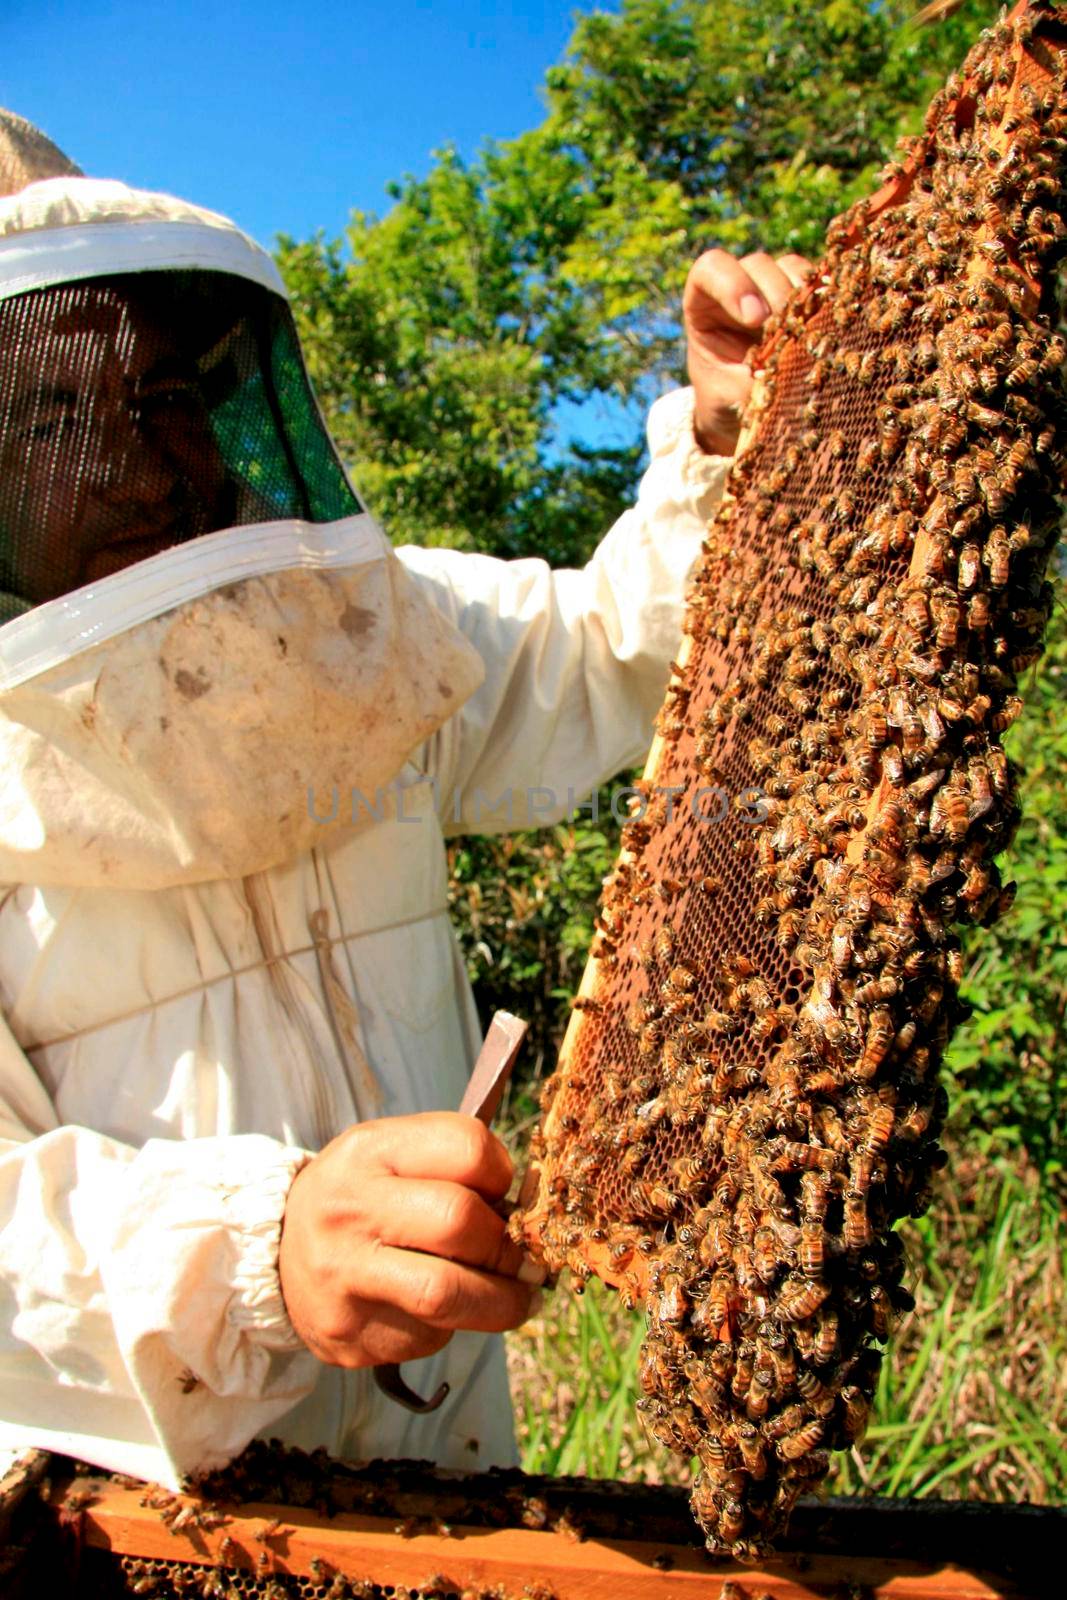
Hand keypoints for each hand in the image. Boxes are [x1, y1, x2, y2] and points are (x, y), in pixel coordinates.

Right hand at [278, 1113, 542, 1368]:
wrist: (276, 1252)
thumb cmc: (361, 1196)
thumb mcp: (394, 1155)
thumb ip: (458, 1168)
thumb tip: (533, 1213)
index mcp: (370, 1151)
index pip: (467, 1147)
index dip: (503, 1173)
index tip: (505, 1193)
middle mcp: (349, 1209)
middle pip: (459, 1223)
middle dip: (508, 1247)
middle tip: (522, 1258)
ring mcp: (343, 1276)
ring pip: (447, 1295)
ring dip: (501, 1304)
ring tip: (518, 1299)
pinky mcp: (347, 1334)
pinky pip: (424, 1337)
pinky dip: (450, 1328)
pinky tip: (441, 1312)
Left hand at [684, 249, 813, 456]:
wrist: (743, 412)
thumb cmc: (727, 399)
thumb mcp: (730, 395)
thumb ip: (750, 380)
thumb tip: (790, 373)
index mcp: (704, 302)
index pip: (712, 269)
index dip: (734, 285)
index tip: (753, 318)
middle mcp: (739, 285)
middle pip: (760, 266)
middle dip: (777, 294)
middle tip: (788, 329)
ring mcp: (772, 287)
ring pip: (792, 268)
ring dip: (805, 298)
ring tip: (810, 331)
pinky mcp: (803, 297)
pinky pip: (820, 284)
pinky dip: (826, 301)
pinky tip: (829, 323)